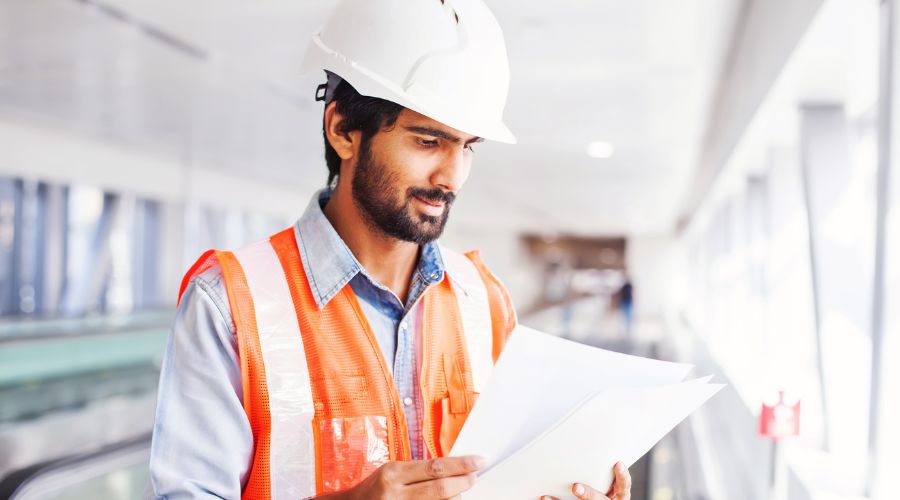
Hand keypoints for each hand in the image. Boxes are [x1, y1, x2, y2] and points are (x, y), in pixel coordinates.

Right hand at [333, 455, 484, 499]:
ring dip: (455, 498)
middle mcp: (395, 493)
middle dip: (464, 481)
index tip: (479, 461)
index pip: (436, 467)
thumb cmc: (374, 490)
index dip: (461, 464)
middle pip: (441, 487)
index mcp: (393, 474)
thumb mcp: (391, 473)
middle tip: (475, 477)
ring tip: (461, 491)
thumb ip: (417, 471)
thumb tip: (451, 469)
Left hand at [541, 462, 631, 499]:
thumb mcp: (613, 478)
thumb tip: (592, 436)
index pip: (624, 485)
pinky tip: (544, 496)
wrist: (600, 499)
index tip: (617, 464)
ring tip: (552, 496)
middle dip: (588, 494)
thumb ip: (606, 465)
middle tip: (575, 486)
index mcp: (619, 493)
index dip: (622, 475)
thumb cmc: (607, 484)